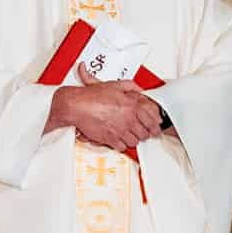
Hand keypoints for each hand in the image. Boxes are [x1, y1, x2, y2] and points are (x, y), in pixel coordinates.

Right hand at [45, 63, 162, 149]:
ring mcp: (119, 130)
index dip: (155, 126)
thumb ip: (130, 86)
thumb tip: (139, 90)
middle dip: (144, 133)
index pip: (151, 120)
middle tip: (143, 132)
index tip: (155, 129)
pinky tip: (120, 140)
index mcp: (131, 106)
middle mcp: (127, 119)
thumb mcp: (114, 85)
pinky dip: (121, 145)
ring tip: (130, 135)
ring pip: (134, 142)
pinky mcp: (109, 139)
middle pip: (144, 133)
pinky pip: (121, 147)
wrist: (76, 106)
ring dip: (133, 139)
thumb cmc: (92, 96)